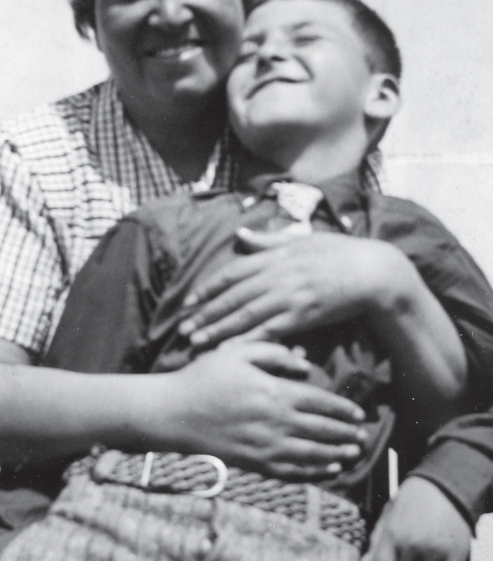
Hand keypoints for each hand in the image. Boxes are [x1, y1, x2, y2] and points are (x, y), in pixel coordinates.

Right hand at [141, 341, 367, 479]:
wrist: (175, 412)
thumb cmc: (206, 376)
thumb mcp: (238, 352)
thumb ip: (273, 353)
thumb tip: (304, 363)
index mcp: (273, 392)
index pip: (319, 402)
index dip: (342, 409)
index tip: (359, 413)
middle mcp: (274, 422)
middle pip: (320, 430)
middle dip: (345, 434)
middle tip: (364, 436)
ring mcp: (264, 446)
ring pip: (311, 454)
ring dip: (336, 455)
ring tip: (354, 454)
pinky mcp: (254, 463)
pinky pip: (291, 472)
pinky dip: (313, 473)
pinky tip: (328, 471)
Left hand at [179, 229, 391, 346]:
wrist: (372, 272)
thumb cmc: (339, 252)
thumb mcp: (302, 239)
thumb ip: (269, 240)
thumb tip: (240, 234)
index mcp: (276, 256)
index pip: (233, 272)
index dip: (209, 288)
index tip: (190, 301)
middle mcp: (278, 276)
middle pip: (233, 297)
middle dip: (206, 313)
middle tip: (183, 328)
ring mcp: (290, 296)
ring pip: (246, 316)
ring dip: (218, 330)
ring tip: (197, 342)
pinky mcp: (303, 316)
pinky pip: (270, 331)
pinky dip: (248, 341)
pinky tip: (232, 351)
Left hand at [362, 477, 471, 560]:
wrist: (445, 483)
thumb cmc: (415, 497)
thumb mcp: (389, 511)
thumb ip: (377, 538)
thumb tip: (367, 559)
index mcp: (393, 533)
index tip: (391, 557)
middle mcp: (412, 543)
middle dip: (403, 558)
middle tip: (408, 549)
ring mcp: (434, 551)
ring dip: (422, 560)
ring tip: (423, 548)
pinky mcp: (455, 555)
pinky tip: (436, 554)